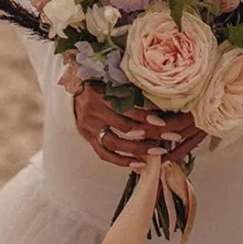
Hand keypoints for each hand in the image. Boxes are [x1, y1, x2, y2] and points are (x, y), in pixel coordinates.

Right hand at [72, 83, 206, 167]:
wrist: (73, 89)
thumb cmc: (98, 81)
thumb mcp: (111, 79)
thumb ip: (129, 87)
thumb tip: (159, 95)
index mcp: (100, 94)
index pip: (124, 108)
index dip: (144, 115)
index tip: (162, 120)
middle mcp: (93, 112)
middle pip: (123, 127)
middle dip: (148, 133)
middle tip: (168, 137)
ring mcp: (90, 127)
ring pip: (114, 143)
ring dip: (138, 149)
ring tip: (158, 151)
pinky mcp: (88, 138)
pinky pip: (104, 154)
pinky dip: (122, 161)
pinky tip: (140, 164)